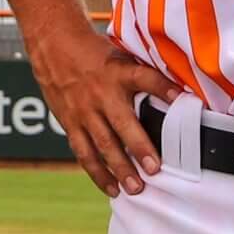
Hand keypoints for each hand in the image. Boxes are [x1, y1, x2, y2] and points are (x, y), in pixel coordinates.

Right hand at [27, 20, 180, 196]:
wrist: (53, 45)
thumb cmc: (93, 53)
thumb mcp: (121, 55)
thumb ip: (143, 75)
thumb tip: (177, 91)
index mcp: (119, 72)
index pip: (145, 78)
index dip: (164, 88)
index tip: (181, 99)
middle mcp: (102, 94)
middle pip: (123, 123)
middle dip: (139, 147)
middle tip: (154, 169)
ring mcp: (84, 111)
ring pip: (102, 145)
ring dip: (119, 168)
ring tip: (135, 187)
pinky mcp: (70, 123)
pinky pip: (84, 153)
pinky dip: (97, 173)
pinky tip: (111, 188)